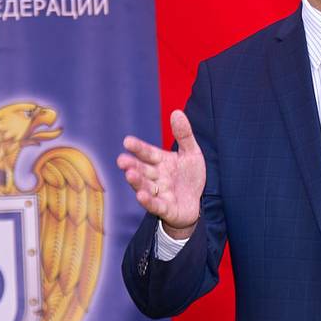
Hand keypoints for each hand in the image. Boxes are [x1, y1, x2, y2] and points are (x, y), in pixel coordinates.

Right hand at [115, 110, 204, 236]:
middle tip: (121, 160)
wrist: (199, 202)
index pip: (148, 153)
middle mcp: (156, 177)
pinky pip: (156, 205)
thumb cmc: (189, 177)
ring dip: (137, 182)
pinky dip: (148, 201)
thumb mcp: (191, 153)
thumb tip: (177, 112)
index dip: (138, 148)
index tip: (127, 141)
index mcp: (160, 162)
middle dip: (132, 166)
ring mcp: (160, 194)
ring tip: (129, 174)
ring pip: (145, 187)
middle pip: (142, 170)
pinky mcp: (166, 209)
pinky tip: (140, 195)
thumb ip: (184, 135)